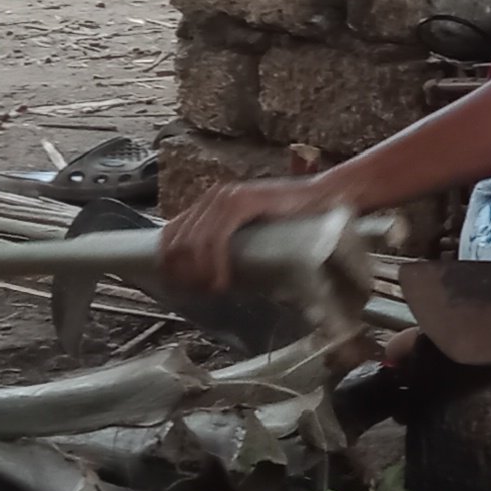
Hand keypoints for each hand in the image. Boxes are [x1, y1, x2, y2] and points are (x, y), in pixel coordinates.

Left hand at [156, 171, 343, 295]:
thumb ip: (232, 241)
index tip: (178, 286)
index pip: (171, 232)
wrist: (322, 197)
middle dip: (182, 272)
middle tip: (197, 293)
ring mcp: (227, 198)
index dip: (168, 262)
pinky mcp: (244, 203)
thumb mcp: (252, 230)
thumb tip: (209, 274)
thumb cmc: (291, 218)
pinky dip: (215, 264)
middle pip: (178, 240)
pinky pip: (218, 239)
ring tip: (212, 289)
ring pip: (195, 242)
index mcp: (210, 202)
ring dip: (198, 272)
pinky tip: (221, 280)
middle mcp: (214, 197)